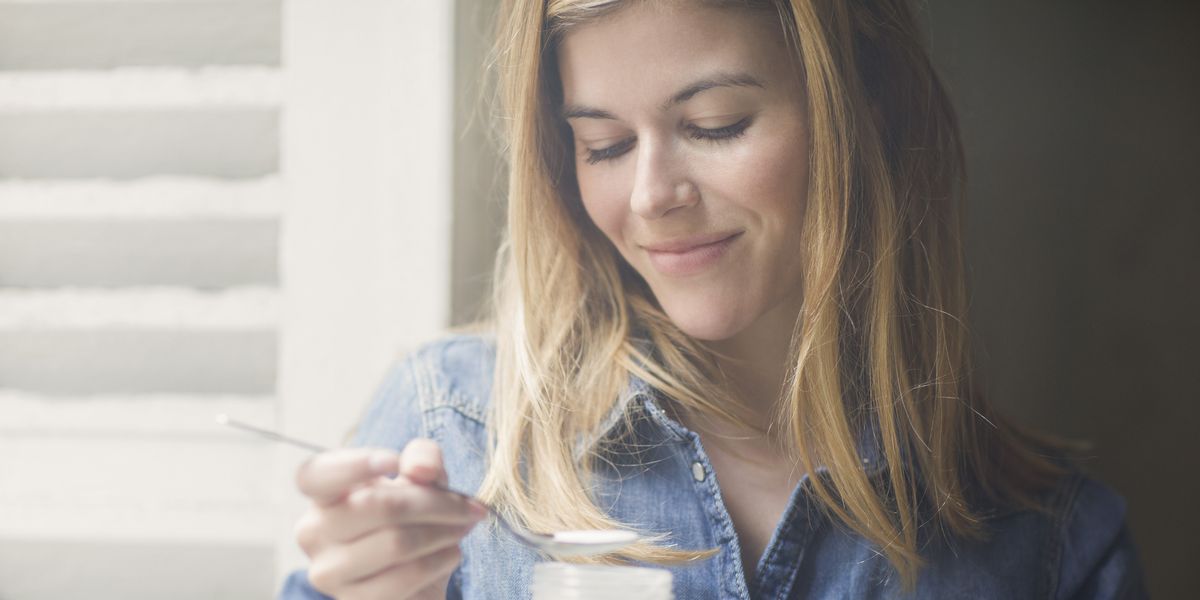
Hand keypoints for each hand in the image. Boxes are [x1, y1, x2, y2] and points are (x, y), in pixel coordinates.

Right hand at [293, 439, 485, 598]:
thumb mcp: (421, 476)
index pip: (314, 475)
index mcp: (322, 493)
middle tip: (469, 507)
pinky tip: (450, 553)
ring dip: (444, 533)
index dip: (353, 465)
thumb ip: (422, 457)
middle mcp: (314, 532)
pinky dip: (441, 560)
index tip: (394, 462)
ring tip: (462, 528)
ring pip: (396, 543)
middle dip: (436, 503)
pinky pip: (407, 576)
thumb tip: (421, 470)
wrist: (417, 575)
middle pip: (376, 506)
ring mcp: (329, 572)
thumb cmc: (412, 515)